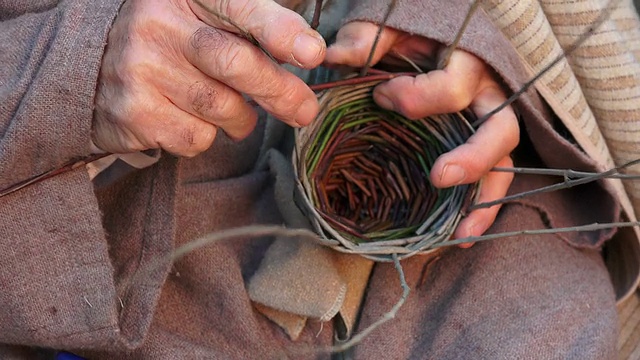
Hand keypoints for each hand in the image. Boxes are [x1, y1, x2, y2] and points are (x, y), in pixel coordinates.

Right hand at [93, 0, 325, 155]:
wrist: (90, 67)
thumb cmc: (172, 42)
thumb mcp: (204, 18)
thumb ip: (254, 28)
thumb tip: (311, 52)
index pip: (240, 6)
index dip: (279, 30)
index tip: (312, 53)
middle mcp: (159, 24)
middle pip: (237, 64)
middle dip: (280, 92)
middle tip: (304, 110)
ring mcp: (141, 68)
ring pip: (223, 108)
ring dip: (240, 118)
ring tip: (228, 108)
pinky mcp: (133, 112)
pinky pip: (197, 137)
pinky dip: (206, 135)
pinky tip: (188, 117)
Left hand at [326, 22, 518, 245]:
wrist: (443, 36)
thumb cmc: (414, 34)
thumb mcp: (391, 28)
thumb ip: (367, 38)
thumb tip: (334, 55)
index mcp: (466, 61)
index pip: (451, 87)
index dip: (415, 97)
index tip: (379, 95)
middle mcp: (489, 93)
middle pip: (498, 128)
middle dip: (472, 156)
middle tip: (439, 176)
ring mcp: (492, 121)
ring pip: (504, 161)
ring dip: (483, 199)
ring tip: (459, 233)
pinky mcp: (488, 143)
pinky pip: (495, 178)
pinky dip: (481, 209)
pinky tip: (460, 237)